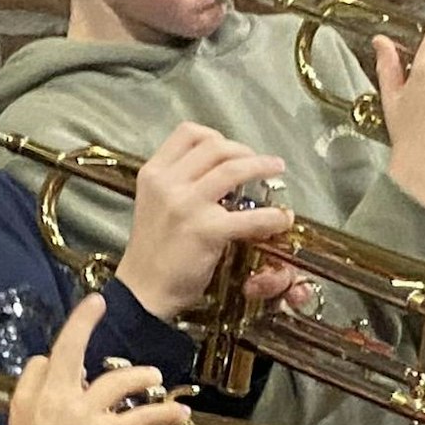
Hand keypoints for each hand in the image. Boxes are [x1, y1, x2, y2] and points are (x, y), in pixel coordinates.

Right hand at [0, 296, 192, 424]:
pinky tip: (179, 414)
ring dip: (140, 375)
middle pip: (70, 347)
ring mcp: (78, 413)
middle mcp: (51, 399)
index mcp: (25, 403)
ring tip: (154, 377)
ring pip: (116, 379)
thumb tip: (46, 412)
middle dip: (84, 320)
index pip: (40, 364)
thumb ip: (32, 421)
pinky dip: (164, 416)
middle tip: (98, 303)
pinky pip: (140, 417)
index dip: (54, 360)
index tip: (64, 361)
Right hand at [115, 123, 294, 320]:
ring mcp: (186, 205)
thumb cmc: (152, 250)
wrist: (142, 291)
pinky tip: (281, 219)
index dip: (216, 136)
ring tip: (276, 170)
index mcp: (153, 173)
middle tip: (259, 162)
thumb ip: (177, 183)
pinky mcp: (206, 230)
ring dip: (261, 166)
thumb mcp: (153, 204)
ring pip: (233, 169)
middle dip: (243, 150)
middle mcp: (167, 183)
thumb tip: (215, 170)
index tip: (231, 149)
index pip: (187, 133)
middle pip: (214, 146)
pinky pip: (249, 216)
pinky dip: (271, 215)